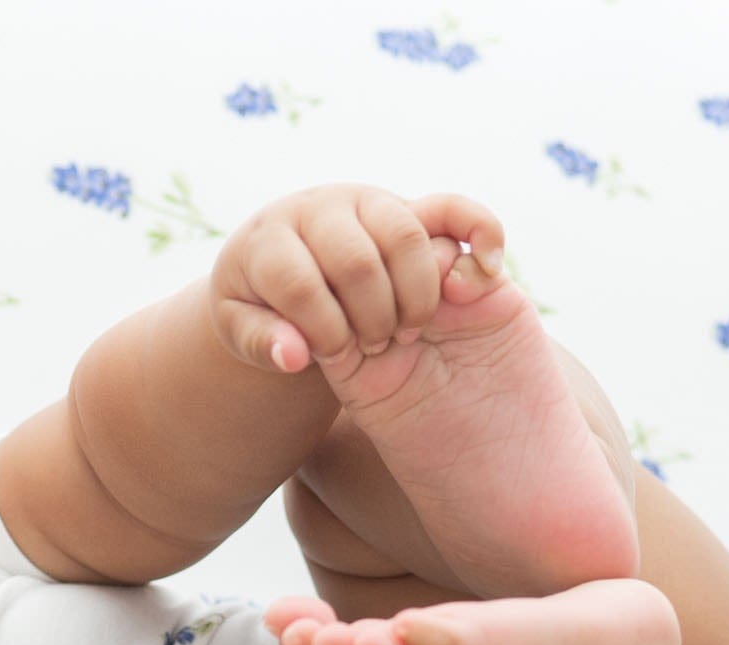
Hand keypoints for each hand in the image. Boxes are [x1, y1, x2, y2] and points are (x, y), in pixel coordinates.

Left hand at [210, 183, 505, 379]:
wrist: (285, 256)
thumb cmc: (262, 302)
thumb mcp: (244, 328)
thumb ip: (262, 344)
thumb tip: (293, 357)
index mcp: (271, 239)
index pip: (299, 285)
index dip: (320, 332)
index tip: (333, 358)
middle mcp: (321, 208)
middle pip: (355, 262)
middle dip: (369, 319)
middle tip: (375, 350)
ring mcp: (369, 201)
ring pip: (405, 237)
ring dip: (412, 297)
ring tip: (405, 334)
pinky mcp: (407, 205)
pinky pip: (453, 208)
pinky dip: (478, 232)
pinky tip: (484, 272)